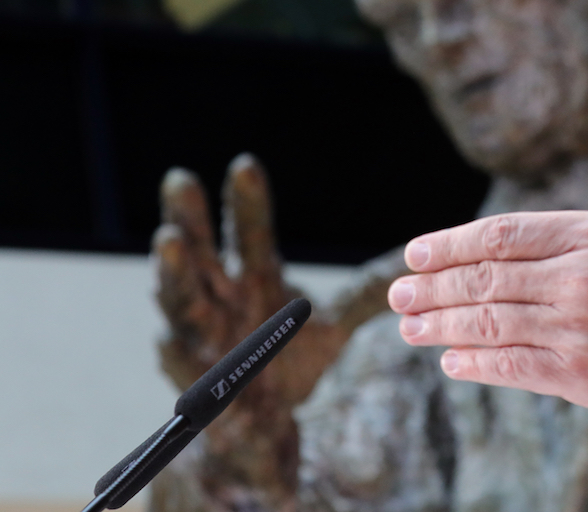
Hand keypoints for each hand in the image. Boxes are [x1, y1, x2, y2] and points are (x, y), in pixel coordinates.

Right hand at [154, 154, 407, 507]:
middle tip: (182, 179)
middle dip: (189, 217)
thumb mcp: (334, 326)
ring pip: (180, 300)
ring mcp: (201, 338)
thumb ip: (368, 292)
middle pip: (199, 251)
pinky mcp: (193, 383)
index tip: (245, 163)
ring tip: (167, 240)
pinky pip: (181, 366)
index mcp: (254, 279)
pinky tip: (169, 339)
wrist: (263, 429)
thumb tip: (414, 260)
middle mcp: (220, 300)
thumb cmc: (290, 363)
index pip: (249, 231)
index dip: (246, 200)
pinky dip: (176, 353)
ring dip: (172, 272)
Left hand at [388, 109, 587, 420]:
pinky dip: (476, 363)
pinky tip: (453, 362)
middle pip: (484, 278)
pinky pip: (512, 366)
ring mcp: (574, 326)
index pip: (503, 234)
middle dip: (434, 286)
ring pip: (489, 322)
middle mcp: (575, 277)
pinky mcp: (581, 373)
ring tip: (410, 327)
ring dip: (442, 325)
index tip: (418, 253)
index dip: (452, 244)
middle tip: (398, 293)